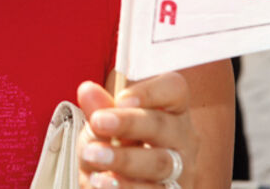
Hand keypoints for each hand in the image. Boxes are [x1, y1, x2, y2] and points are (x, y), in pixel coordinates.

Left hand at [76, 74, 198, 188]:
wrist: (118, 186)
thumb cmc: (117, 147)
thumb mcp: (104, 127)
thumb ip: (99, 109)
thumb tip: (87, 90)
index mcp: (170, 110)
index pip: (174, 89)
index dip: (151, 91)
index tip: (121, 98)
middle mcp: (182, 139)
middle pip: (162, 125)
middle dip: (129, 123)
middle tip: (98, 121)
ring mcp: (181, 171)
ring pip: (160, 163)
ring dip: (124, 159)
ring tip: (93, 155)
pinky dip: (124, 187)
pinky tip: (100, 181)